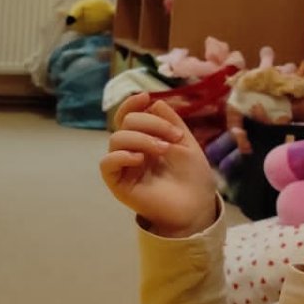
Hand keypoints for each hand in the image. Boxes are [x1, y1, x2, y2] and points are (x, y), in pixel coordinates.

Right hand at [98, 95, 218, 237]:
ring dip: (141, 138)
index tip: (145, 97)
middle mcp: (131, 151)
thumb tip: (154, 102)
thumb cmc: (193, 177)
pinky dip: (120, 155)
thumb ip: (170, 121)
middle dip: (150, 123)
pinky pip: (107, 164)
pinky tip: (139, 159)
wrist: (197, 205)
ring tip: (163, 149)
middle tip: (173, 137)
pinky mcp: (118, 184)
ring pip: (116, 139)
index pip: (128, 117)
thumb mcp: (186, 142)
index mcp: (145, 140)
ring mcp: (124, 167)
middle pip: (125, 124)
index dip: (131, 104)